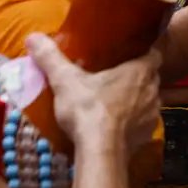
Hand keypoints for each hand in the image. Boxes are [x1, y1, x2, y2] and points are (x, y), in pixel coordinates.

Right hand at [27, 33, 160, 152]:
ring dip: (136, 100)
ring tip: (115, 101)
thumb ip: (51, 58)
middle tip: (116, 77)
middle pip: (151, 77)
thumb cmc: (88, 109)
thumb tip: (33, 37)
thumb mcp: (65, 80)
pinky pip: (143, 123)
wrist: (101, 151)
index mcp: (140, 71)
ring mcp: (153, 114)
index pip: (154, 54)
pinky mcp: (147, 135)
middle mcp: (153, 90)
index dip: (144, 52)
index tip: (130, 53)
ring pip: (148, 101)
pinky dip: (133, 122)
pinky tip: (116, 124)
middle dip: (137, 77)